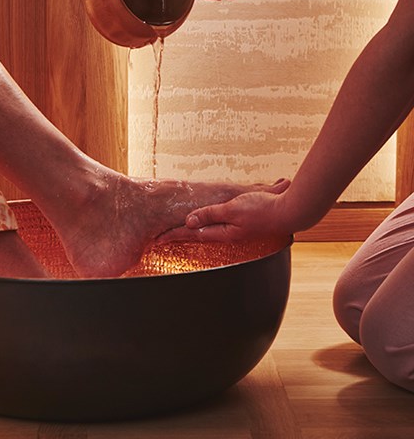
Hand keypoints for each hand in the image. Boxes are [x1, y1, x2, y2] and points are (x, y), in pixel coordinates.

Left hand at [157, 188, 291, 243]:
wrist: (291, 211)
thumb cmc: (262, 209)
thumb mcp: (232, 209)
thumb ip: (210, 214)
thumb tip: (189, 221)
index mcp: (223, 232)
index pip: (192, 233)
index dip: (174, 234)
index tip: (157, 238)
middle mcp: (227, 234)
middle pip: (198, 234)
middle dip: (180, 235)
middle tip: (163, 238)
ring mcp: (236, 231)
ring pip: (209, 231)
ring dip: (193, 231)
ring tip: (180, 233)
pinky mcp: (244, 225)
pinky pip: (220, 226)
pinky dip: (209, 225)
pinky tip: (208, 226)